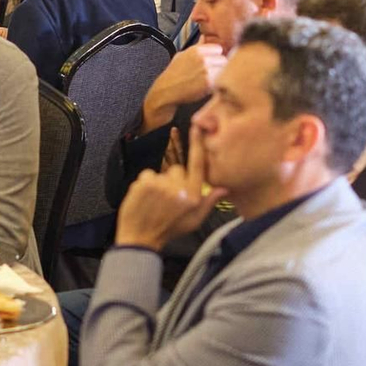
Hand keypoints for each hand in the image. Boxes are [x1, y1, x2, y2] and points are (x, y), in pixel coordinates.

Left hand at [116, 129, 226, 250]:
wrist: (140, 239)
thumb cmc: (169, 230)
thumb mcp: (194, 221)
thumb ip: (209, 202)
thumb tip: (224, 188)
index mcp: (194, 196)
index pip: (198, 165)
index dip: (197, 144)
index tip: (197, 127)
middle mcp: (179, 189)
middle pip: (177, 170)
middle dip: (173, 181)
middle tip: (167, 199)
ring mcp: (160, 185)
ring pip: (161, 174)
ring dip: (158, 184)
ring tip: (154, 202)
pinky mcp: (144, 184)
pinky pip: (147, 175)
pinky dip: (145, 185)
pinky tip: (145, 199)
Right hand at [144, 43, 227, 127]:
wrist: (167, 90)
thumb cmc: (174, 74)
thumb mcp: (182, 55)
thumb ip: (196, 46)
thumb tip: (203, 37)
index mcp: (197, 50)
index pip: (218, 49)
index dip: (216, 56)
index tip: (212, 62)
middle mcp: (203, 59)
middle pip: (223, 59)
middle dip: (219, 66)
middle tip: (211, 72)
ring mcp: (207, 71)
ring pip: (224, 70)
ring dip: (219, 75)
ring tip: (209, 79)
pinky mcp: (209, 83)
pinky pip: (221, 80)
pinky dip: (217, 84)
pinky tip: (208, 85)